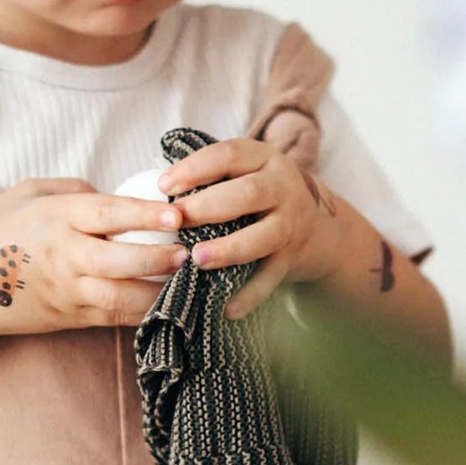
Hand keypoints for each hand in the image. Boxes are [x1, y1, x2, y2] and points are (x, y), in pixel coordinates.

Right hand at [0, 178, 185, 341]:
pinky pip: (115, 317)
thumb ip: (76, 189)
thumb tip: (117, 194)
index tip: (176, 214)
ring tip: (188, 281)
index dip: (144, 215)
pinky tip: (172, 303)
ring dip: (159, 291)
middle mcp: (65, 257)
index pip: (107, 214)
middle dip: (160, 259)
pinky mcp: (72, 318)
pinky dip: (145, 312)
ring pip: (122, 297)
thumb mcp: (28, 193)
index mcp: (57, 218)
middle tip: (189, 253)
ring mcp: (69, 291)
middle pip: (120, 261)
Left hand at [157, 140, 343, 318]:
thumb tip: (153, 190)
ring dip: (229, 248)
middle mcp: (282, 188)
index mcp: (263, 159)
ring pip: (263, 236)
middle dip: (208, 207)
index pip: (228, 155)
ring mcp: (291, 224)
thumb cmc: (255, 197)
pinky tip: (226, 309)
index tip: (163, 185)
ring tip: (197, 259)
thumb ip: (208, 176)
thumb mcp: (241, 173)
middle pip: (248, 194)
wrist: (312, 230)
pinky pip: (271, 277)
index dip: (196, 168)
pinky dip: (250, 294)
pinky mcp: (292, 258)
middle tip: (176, 222)